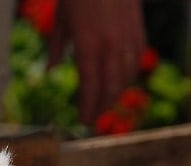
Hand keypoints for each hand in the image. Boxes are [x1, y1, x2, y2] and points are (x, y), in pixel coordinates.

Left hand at [47, 0, 146, 124]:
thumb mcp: (60, 20)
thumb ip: (56, 47)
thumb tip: (52, 71)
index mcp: (88, 45)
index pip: (89, 85)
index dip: (87, 105)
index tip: (83, 120)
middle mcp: (110, 45)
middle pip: (109, 86)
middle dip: (101, 106)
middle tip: (92, 119)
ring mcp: (127, 37)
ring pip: (126, 75)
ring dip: (116, 93)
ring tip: (105, 104)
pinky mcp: (138, 28)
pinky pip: (136, 59)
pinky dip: (129, 75)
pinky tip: (121, 83)